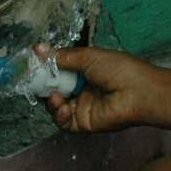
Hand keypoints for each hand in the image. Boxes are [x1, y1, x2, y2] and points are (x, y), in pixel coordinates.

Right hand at [35, 44, 157, 132]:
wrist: (138, 92)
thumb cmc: (118, 69)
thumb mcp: (88, 57)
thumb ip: (61, 56)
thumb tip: (37, 48)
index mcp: (85, 70)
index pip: (58, 70)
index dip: (46, 68)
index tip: (33, 64)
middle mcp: (82, 88)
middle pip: (54, 88)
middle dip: (44, 85)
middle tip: (35, 82)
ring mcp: (82, 106)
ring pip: (56, 106)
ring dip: (51, 101)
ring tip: (54, 96)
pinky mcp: (83, 123)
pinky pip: (64, 122)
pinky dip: (58, 114)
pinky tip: (62, 106)